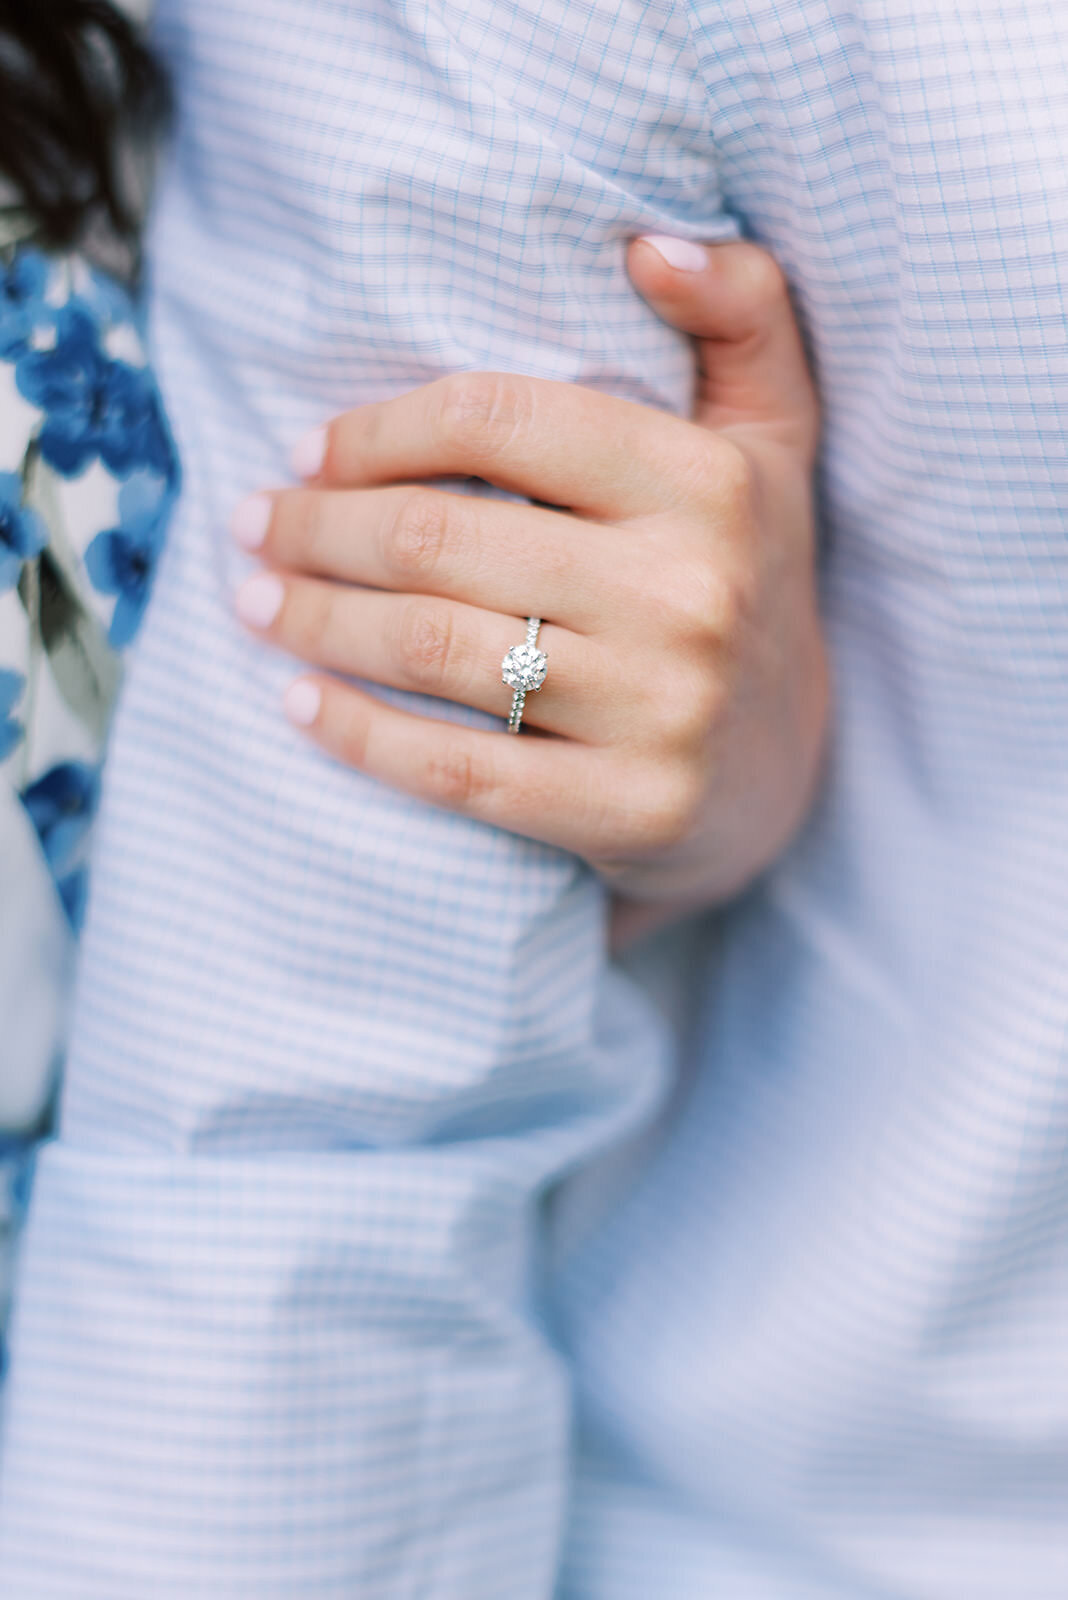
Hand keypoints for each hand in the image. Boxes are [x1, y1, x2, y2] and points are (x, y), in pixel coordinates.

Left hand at [231, 238, 827, 918]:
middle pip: (441, 537)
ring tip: (256, 602)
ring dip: (315, 620)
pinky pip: (456, 766)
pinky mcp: (630, 809)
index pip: (498, 419)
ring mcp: (663, 710)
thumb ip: (742, 314)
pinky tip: (297, 704)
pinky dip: (358, 734)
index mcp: (711, 480)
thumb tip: (649, 241)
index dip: (376, 430)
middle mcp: (692, 591)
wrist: (783, 773)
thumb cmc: (743, 581)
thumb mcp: (772, 438)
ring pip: (434, 647)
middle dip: (315, 527)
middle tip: (251, 527)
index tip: (308, 450)